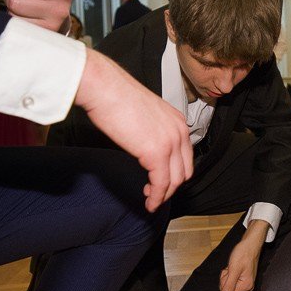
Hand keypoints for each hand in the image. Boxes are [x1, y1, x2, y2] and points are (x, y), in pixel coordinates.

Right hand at [73, 51, 192, 209]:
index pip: (185, 155)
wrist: (104, 88)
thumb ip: (151, 131)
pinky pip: (161, 183)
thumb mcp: (143, 114)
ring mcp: (170, 142)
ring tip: (151, 200)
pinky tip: (149, 202)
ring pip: (175, 180)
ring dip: (164, 195)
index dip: (175, 172)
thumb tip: (144, 145)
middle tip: (156, 193)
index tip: (162, 180)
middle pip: (184, 170)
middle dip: (171, 186)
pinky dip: (156, 197)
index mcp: (177, 121)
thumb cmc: (115, 96)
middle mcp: (179, 131)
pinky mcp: (157, 153)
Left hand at [218, 226, 265, 290]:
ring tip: (234, 265)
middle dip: (226, 276)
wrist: (250, 244)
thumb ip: (228, 286)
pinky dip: (230, 271)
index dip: (225, 279)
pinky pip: (232, 278)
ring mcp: (246, 282)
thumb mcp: (233, 270)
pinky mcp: (244, 278)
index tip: (230, 270)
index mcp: (246, 286)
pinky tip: (235, 265)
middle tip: (232, 267)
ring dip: (228, 272)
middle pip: (228, 287)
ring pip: (228, 282)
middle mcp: (247, 286)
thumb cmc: (244, 254)